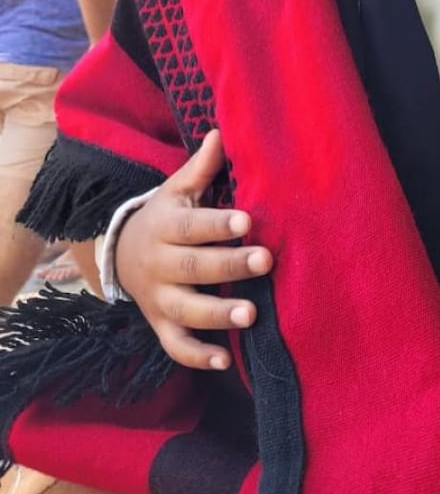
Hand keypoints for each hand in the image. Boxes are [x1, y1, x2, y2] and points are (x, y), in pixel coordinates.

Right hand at [115, 128, 271, 369]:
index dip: (217, 224)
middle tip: (265, 260)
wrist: (119, 255)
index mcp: (165, 226)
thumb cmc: (165, 218)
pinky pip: (176, 346)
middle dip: (229, 265)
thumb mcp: (176, 190)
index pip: (191, 226)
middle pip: (193, 267)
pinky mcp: (160, 326)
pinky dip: (198, 356)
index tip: (246, 220)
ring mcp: (159, 299)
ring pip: (185, 310)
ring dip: (218, 314)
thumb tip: (220, 132)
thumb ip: (200, 168)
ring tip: (251, 314)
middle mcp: (159, 264)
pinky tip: (226, 361)